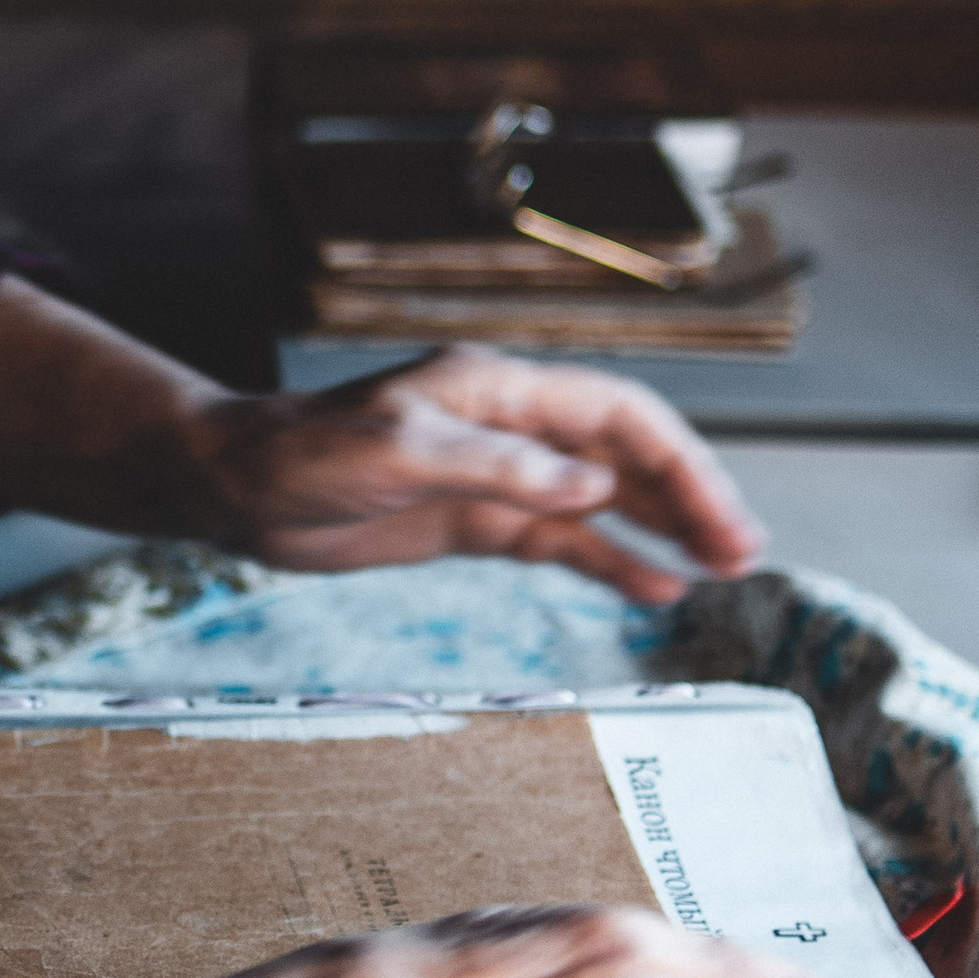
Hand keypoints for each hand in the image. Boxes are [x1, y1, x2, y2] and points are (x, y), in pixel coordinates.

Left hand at [183, 347, 762, 603]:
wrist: (235, 486)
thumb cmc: (302, 453)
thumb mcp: (397, 450)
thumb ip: (497, 465)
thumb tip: (591, 485)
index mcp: (502, 388)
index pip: (620, 415)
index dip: (680, 462)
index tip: (720, 517)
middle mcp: (513, 425)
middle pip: (627, 455)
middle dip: (690, 498)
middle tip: (744, 554)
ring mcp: (498, 475)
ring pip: (604, 501)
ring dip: (662, 531)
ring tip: (722, 570)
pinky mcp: (475, 521)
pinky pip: (559, 542)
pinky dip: (608, 563)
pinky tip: (654, 590)